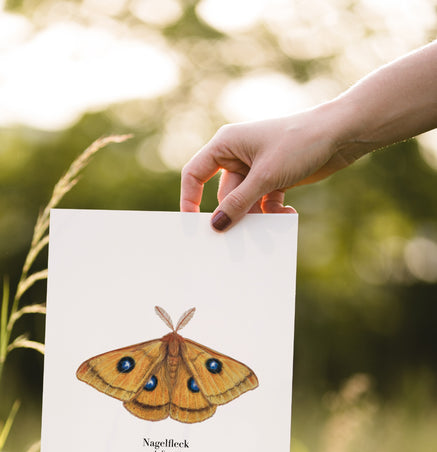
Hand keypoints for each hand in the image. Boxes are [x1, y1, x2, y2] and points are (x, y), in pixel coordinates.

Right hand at [180, 111, 355, 230]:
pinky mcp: (274, 179)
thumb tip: (216, 226)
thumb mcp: (264, 177)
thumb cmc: (300, 143)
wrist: (340, 135)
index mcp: (226, 144)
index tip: (192, 224)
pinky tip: (287, 213)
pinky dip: (273, 212)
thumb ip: (238, 203)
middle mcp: (237, 155)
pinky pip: (263, 203)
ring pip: (245, 203)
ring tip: (272, 225)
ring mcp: (256, 168)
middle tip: (241, 238)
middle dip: (235, 214)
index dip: (190, 198)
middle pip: (224, 195)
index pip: (195, 173)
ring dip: (258, 217)